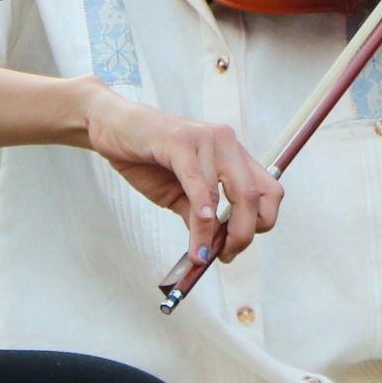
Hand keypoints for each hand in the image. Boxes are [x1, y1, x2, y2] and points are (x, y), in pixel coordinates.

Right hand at [82, 89, 282, 260]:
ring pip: (231, 192)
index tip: (235, 245)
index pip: (270, 190)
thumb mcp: (178, 194)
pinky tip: (196, 232)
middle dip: (244, 233)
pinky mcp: (180, 140)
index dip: (263, 222)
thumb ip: (199, 216)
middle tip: (225, 256)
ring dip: (217, 232)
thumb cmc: (147, 160)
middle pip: (256, 195)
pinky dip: (202, 211)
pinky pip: (199, 183)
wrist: (111, 126)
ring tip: (201, 255)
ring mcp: (206, 138)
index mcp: (232, 154)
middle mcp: (226, 142)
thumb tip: (214, 249)